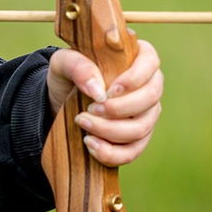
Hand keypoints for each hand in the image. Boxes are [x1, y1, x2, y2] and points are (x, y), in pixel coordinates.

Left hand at [45, 37, 161, 166]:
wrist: (60, 101)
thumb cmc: (69, 75)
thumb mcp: (63, 64)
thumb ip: (78, 67)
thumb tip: (98, 91)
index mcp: (137, 58)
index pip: (150, 62)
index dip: (134, 78)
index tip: (109, 90)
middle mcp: (149, 86)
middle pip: (151, 98)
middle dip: (119, 108)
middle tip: (90, 109)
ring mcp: (146, 114)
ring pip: (141, 128)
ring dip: (110, 130)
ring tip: (83, 122)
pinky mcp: (137, 139)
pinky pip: (133, 151)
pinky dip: (112, 152)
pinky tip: (90, 144)